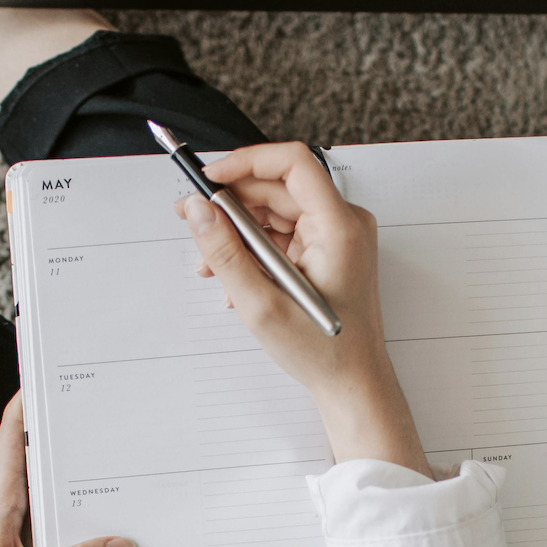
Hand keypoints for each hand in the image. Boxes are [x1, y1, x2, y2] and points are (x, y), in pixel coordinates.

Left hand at [0, 394, 134, 546]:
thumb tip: (120, 546)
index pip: (13, 436)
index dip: (29, 401)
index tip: (51, 374)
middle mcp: (1, 508)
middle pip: (35, 456)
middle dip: (65, 434)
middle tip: (98, 415)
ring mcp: (7, 528)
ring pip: (46, 490)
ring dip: (72, 479)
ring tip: (110, 465)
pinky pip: (50, 521)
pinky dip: (73, 516)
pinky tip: (97, 528)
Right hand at [177, 143, 427, 474]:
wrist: (352, 384)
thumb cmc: (323, 352)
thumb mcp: (261, 304)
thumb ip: (225, 252)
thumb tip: (198, 210)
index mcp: (339, 228)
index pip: (292, 163)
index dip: (246, 162)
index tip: (211, 178)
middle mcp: (344, 224)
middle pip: (279, 187)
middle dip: (232, 203)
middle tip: (193, 219)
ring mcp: (337, 237)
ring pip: (277, 211)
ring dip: (239, 231)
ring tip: (211, 263)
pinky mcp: (328, 251)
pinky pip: (284, 233)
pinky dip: (255, 248)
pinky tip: (236, 278)